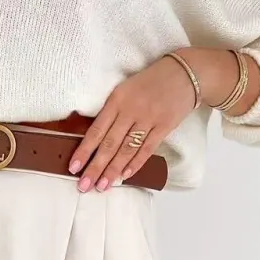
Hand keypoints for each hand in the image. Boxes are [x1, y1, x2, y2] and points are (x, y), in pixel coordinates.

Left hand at [68, 54, 198, 191]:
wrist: (186, 73)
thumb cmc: (151, 81)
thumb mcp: (126, 89)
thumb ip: (112, 111)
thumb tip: (95, 139)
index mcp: (117, 99)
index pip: (96, 130)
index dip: (84, 150)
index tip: (73, 167)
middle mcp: (131, 109)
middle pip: (110, 143)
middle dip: (95, 167)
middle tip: (84, 185)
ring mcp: (149, 118)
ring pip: (127, 149)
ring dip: (113, 170)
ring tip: (102, 186)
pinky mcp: (165, 126)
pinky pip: (147, 149)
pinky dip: (136, 163)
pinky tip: (125, 175)